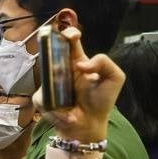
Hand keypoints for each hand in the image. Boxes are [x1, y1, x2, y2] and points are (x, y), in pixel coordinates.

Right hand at [33, 27, 125, 144]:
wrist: (90, 125)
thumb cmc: (101, 100)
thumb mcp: (114, 77)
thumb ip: (104, 63)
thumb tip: (81, 64)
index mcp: (77, 61)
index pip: (70, 41)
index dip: (69, 34)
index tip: (73, 36)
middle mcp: (62, 69)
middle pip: (50, 51)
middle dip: (50, 47)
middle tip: (59, 56)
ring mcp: (50, 83)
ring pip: (45, 75)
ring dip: (56, 84)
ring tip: (71, 100)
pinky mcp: (43, 99)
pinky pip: (44, 99)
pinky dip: (59, 111)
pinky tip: (71, 116)